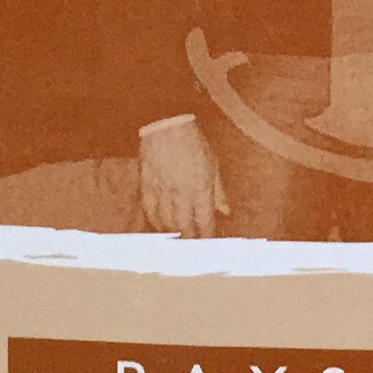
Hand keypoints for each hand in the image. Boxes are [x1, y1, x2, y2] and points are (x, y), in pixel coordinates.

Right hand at [138, 119, 225, 237]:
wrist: (165, 123)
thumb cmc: (193, 142)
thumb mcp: (213, 164)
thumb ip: (219, 191)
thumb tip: (226, 212)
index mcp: (200, 187)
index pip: (204, 222)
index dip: (207, 238)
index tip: (209, 246)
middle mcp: (181, 193)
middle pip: (184, 228)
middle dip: (190, 241)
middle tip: (194, 249)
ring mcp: (162, 191)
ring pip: (166, 224)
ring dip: (174, 235)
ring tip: (179, 242)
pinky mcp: (147, 186)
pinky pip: (150, 212)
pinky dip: (156, 223)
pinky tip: (161, 227)